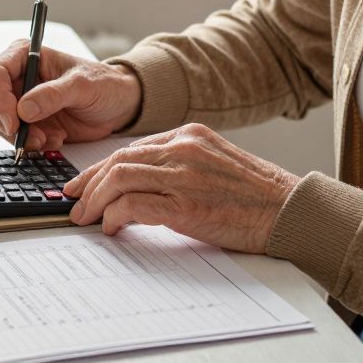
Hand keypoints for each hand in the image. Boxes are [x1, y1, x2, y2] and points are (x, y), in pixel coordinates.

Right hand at [0, 40, 141, 151]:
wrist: (118, 105)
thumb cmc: (104, 84)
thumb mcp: (83, 85)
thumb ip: (53, 95)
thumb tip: (23, 110)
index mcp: (25, 55)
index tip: (14, 122)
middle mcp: (17, 77)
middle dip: (9, 124)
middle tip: (34, 138)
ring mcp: (20, 101)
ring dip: (22, 137)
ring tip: (52, 138)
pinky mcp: (28, 123)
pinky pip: (15, 138)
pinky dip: (32, 145)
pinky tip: (56, 139)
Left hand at [62, 123, 301, 252]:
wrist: (289, 210)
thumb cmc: (256, 195)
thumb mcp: (215, 163)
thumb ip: (181, 164)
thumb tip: (141, 184)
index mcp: (190, 135)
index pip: (131, 147)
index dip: (99, 167)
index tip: (82, 184)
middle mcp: (184, 148)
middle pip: (118, 160)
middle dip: (88, 184)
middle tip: (73, 203)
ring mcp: (184, 175)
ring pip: (119, 177)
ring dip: (94, 200)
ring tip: (84, 219)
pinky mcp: (185, 205)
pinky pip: (133, 204)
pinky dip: (114, 216)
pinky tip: (111, 227)